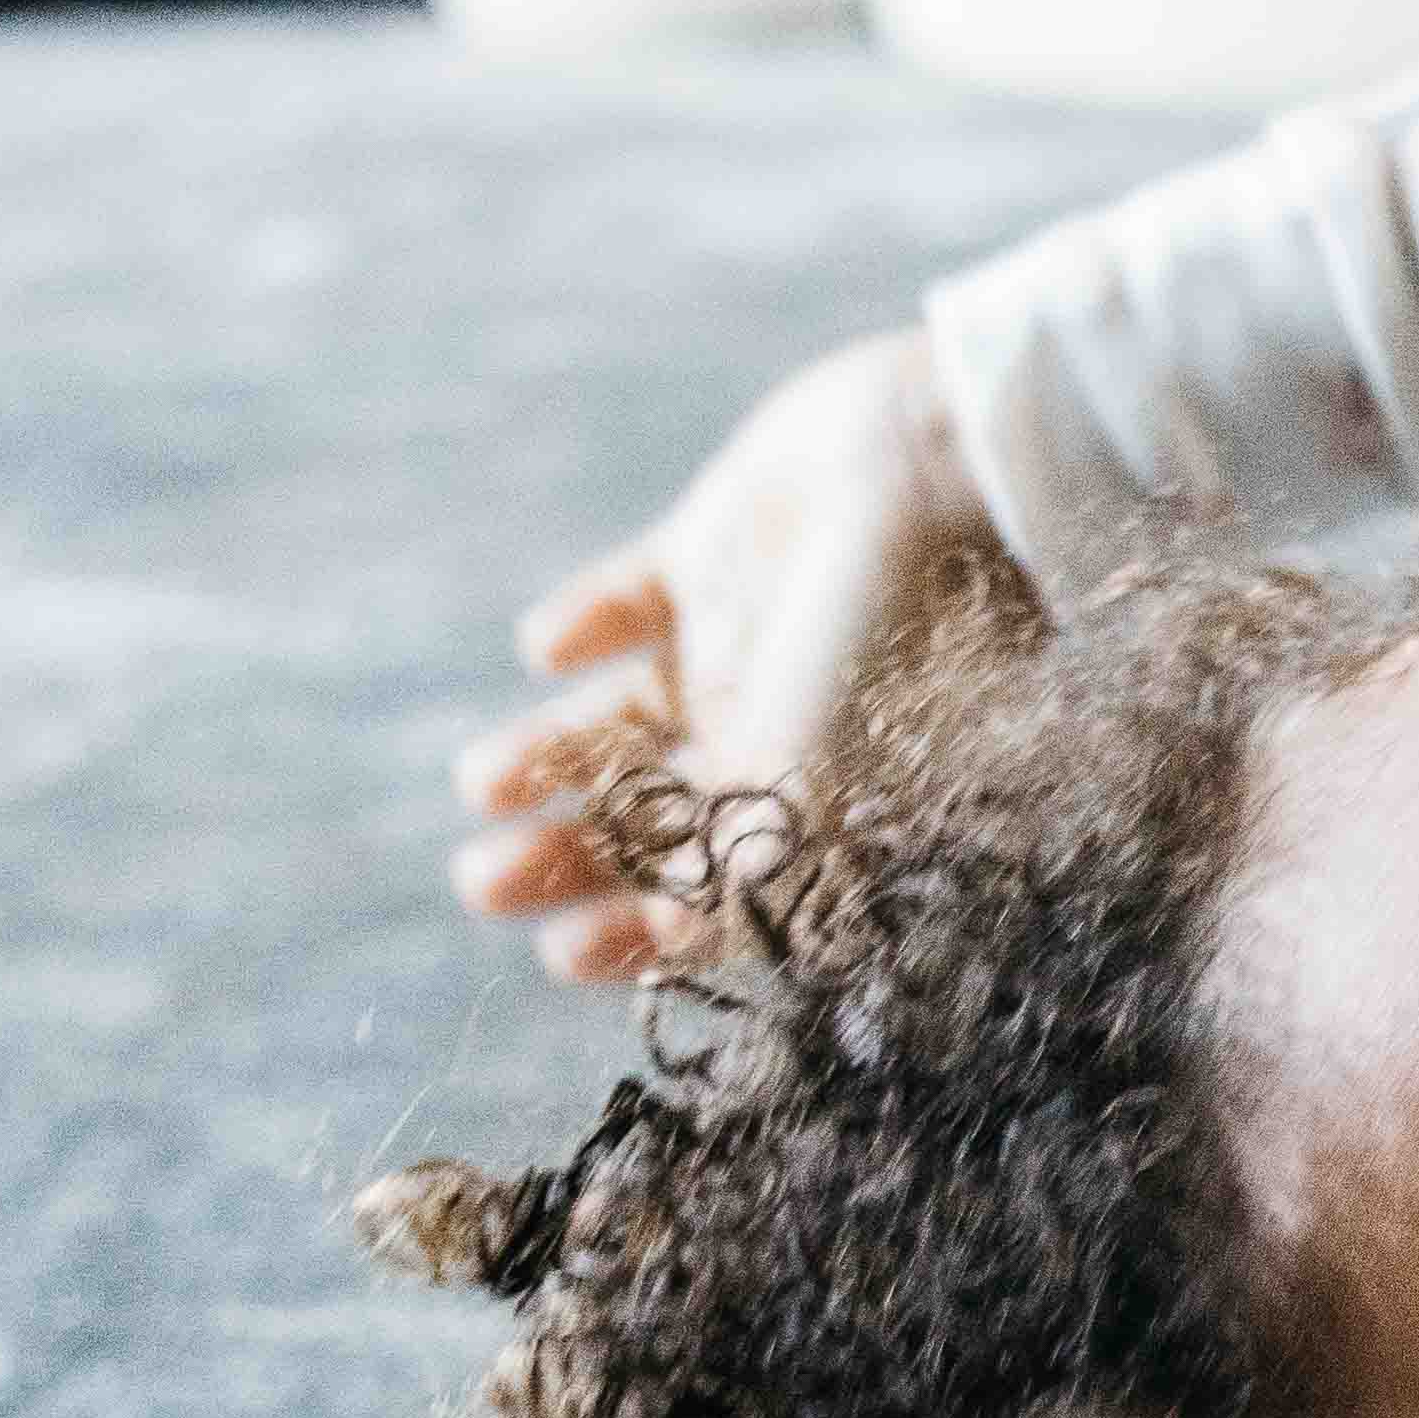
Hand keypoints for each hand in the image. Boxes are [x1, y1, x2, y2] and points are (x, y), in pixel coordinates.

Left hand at [451, 331, 991, 977]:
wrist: (938, 465)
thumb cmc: (895, 640)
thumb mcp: (816, 777)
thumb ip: (745, 860)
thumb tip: (683, 940)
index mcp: (826, 795)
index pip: (720, 890)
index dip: (643, 932)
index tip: (565, 952)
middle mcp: (782, 727)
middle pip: (656, 813)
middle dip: (571, 857)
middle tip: (483, 884)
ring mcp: (747, 638)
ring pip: (627, 720)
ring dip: (551, 757)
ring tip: (481, 783)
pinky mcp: (714, 549)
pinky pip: (630, 600)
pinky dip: (580, 626)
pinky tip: (548, 650)